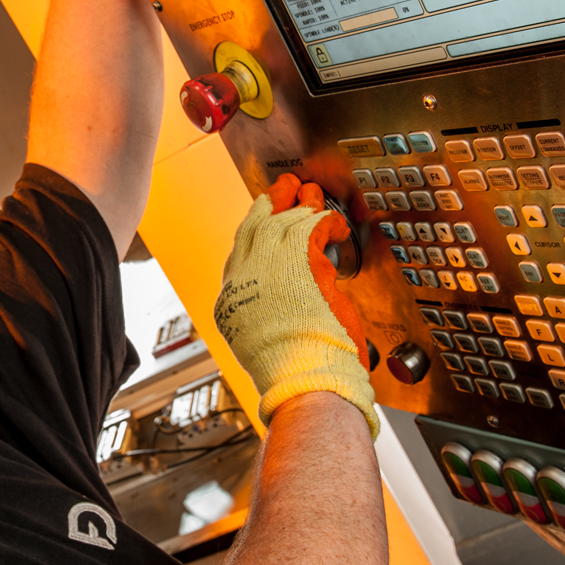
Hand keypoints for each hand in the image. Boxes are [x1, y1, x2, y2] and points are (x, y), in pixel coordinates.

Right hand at [213, 174, 378, 438]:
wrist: (300, 375)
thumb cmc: (290, 371)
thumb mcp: (262, 344)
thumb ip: (265, 316)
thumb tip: (275, 307)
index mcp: (230, 302)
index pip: (239, 254)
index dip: (253, 232)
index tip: (262, 218)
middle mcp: (243, 278)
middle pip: (255, 227)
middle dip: (270, 203)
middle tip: (283, 189)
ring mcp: (268, 265)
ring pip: (284, 221)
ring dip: (301, 206)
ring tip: (311, 193)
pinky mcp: (298, 256)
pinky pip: (314, 225)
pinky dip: (326, 221)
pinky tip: (334, 222)